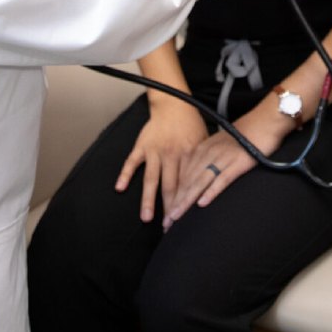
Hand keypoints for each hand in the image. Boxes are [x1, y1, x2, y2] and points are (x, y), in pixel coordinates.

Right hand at [115, 101, 206, 223]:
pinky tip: (120, 188)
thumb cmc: (191, 124)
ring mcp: (155, 150)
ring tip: (146, 218)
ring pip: (151, 178)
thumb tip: (211, 184)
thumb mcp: (204, 141)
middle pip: (170, 186)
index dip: (186, 204)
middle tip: (168, 228)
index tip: (185, 221)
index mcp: (188, 155)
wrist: (174, 103)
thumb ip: (204, 162)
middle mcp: (171, 155)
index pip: (187, 185)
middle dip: (169, 208)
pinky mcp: (142, 145)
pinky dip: (125, 174)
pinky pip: (132, 161)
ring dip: (148, 199)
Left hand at [162, 102, 290, 231]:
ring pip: (200, 181)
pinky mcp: (239, 162)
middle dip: (175, 202)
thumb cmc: (244, 135)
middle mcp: (208, 153)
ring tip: (176, 216)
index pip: (182, 175)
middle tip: (166, 223)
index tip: (166, 213)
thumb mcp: (219, 145)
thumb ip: (206, 159)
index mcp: (201, 149)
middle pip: (187, 181)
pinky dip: (211, 191)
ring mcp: (223, 157)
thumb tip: (196, 180)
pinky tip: (203, 203)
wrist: (264, 121)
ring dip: (187, 200)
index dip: (173, 195)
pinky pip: (222, 178)